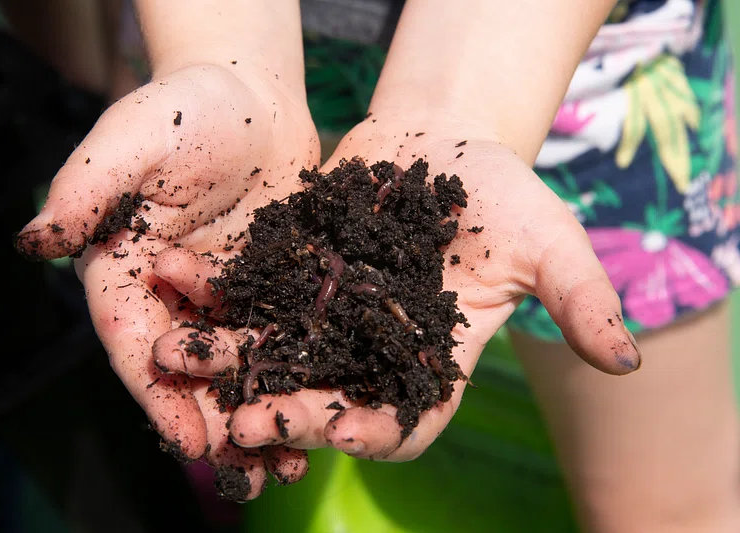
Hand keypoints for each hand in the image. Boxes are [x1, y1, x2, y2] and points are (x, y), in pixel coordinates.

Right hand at [15, 63, 319, 497]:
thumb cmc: (184, 109)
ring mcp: (223, 296)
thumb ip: (87, 187)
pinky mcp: (269, 286)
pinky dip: (295, 374)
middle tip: (247, 475)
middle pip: (190, 370)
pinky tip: (322, 406)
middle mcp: (171, 295)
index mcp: (126, 271)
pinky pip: (280, 337)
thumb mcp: (134, 138)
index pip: (137, 342)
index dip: (160, 393)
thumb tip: (35, 242)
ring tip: (288, 466)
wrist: (250, 95)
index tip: (189, 440)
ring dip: (258, 412)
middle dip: (216, 422)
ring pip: (237, 365)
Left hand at [154, 114, 640, 471]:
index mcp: (428, 364)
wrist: (441, 139)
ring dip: (222, 359)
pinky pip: (242, 293)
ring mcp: (320, 317)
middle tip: (238, 420)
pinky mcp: (284, 276)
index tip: (336, 430)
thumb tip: (627, 359)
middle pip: (319, 398)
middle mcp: (366, 353)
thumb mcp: (547, 241)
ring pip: (267, 351)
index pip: (397, 421)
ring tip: (176, 355)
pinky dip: (210, 294)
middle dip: (280, 411)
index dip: (369, 433)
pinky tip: (174, 285)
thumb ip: (578, 297)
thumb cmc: (499, 193)